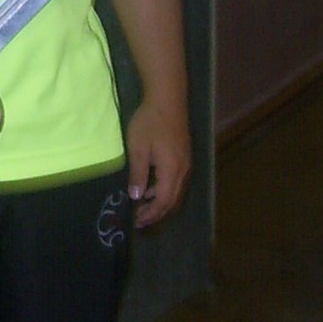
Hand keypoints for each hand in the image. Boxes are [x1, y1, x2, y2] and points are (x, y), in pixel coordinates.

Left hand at [125, 99, 190, 228]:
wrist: (167, 99)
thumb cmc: (149, 122)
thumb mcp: (138, 148)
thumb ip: (138, 174)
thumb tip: (136, 197)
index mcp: (172, 170)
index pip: (164, 201)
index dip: (151, 214)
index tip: (138, 222)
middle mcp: (183, 170)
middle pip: (173, 200)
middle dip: (157, 213)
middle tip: (140, 220)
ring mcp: (186, 162)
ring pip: (175, 191)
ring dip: (161, 202)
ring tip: (143, 206)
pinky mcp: (184, 155)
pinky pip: (176, 181)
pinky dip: (164, 190)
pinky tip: (151, 187)